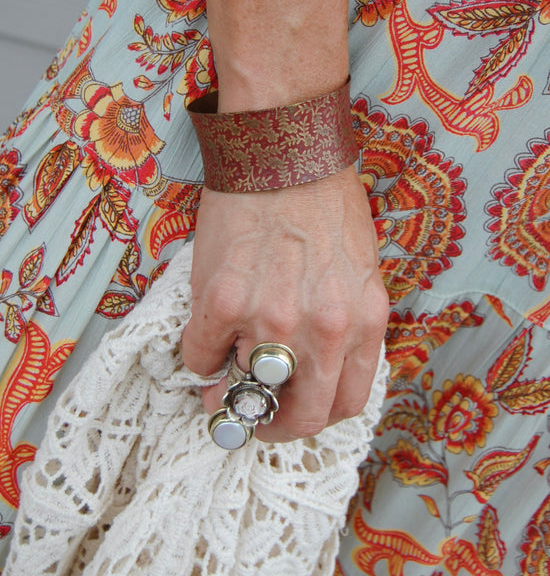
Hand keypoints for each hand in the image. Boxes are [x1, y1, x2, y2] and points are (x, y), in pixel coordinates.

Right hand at [180, 165, 388, 441]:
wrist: (283, 151)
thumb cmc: (324, 202)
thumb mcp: (358, 268)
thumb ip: (345, 323)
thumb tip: (312, 365)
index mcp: (365, 321)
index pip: (347, 403)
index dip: (316, 416)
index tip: (296, 411)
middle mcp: (324, 329)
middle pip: (302, 416)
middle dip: (275, 424)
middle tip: (257, 415)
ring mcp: (272, 318)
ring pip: (245, 392)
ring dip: (227, 395)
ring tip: (218, 382)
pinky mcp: (223, 300)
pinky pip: (200, 354)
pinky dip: (199, 356)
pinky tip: (204, 338)